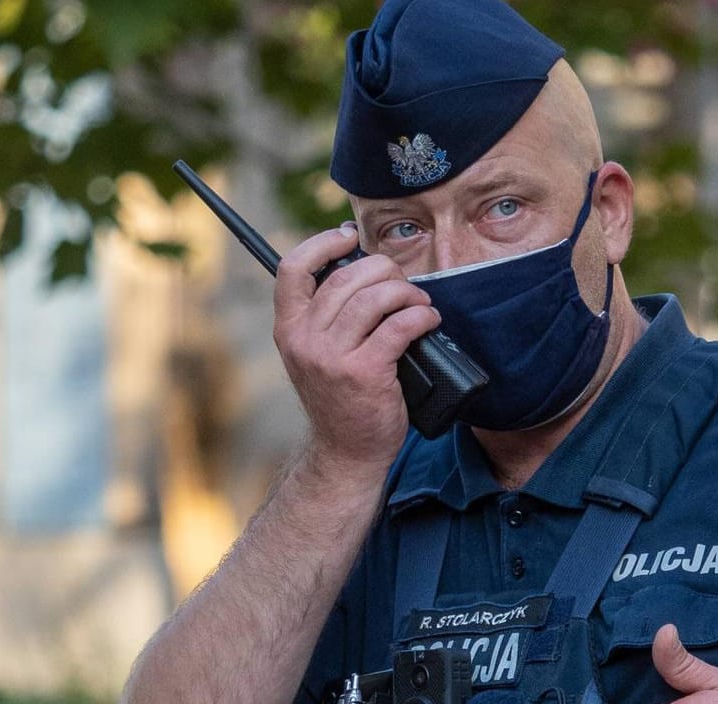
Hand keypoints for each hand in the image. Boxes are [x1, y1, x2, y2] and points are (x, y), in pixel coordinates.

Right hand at [272, 223, 441, 474]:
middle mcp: (304, 339)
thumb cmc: (341, 399)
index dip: (322, 243)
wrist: (346, 451)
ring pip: (373, 298)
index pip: (293, 268)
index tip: (349, 237)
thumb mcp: (316, 354)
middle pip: (345, 277)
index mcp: (289, 329)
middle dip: (383, 270)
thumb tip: (363, 272)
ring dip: (405, 292)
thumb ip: (327, 317)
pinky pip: (398, 326)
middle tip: (402, 283)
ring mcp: (332, 357)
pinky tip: (429, 320)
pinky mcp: (364, 373)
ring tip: (420, 302)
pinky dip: (420, 316)